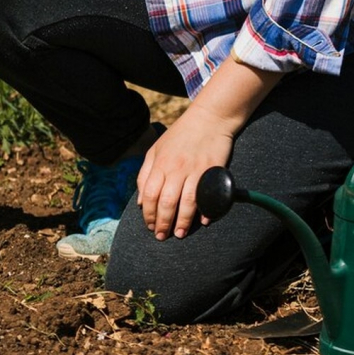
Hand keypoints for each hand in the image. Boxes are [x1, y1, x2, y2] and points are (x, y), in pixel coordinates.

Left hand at [136, 108, 234, 239]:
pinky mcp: (213, 169)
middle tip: (161, 236)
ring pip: (187, 202)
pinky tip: (203, 220)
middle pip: (166, 202)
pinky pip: (209, 194)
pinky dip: (207, 209)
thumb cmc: (179, 136)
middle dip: (163, 223)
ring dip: (182, 221)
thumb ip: (144, 175)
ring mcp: (196, 170)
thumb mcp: (155, 151)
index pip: (149, 195)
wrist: (209, 117)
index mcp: (159, 165)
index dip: (148, 214)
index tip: (149, 225)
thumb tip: (140, 201)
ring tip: (179, 234)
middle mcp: (176, 169)